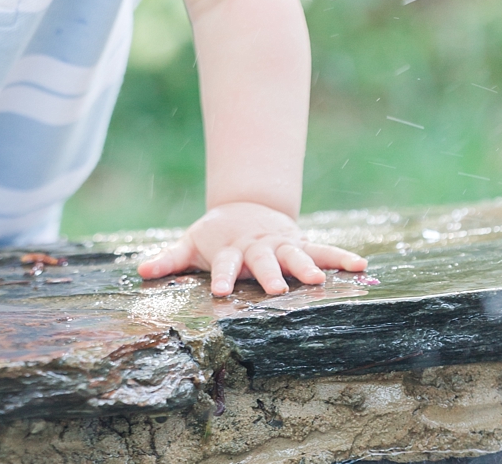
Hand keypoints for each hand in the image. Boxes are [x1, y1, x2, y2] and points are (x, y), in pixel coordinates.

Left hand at [137, 200, 366, 295]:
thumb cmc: (214, 236)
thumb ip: (168, 259)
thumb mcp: (190, 244)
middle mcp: (257, 248)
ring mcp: (280, 244)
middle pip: (262, 261)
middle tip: (276, 289)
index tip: (219, 292)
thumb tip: (139, 272)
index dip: (221, 277)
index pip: (223, 265)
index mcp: (229, 251)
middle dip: (269, 274)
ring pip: (295, 254)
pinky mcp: (301, 242)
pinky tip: (361, 265)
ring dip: (307, 266)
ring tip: (320, 280)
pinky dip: (341, 257)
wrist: (243, 208)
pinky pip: (324, 249)